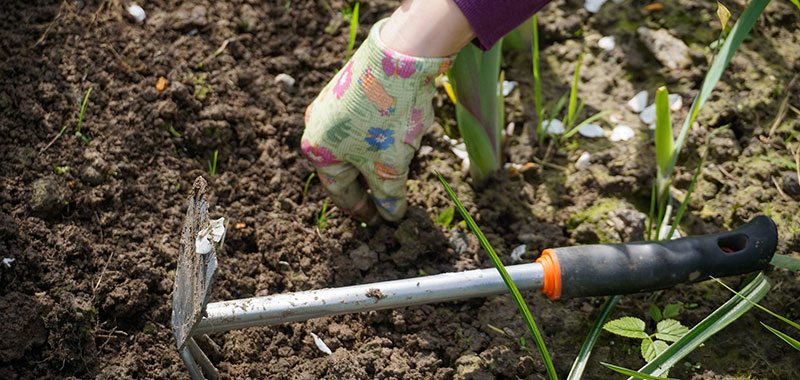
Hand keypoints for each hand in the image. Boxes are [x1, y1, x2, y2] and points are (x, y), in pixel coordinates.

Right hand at [301, 18, 451, 222]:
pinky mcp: (351, 88)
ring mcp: (332, 105)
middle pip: (346, 168)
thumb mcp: (389, 167)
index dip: (363, 210)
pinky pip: (364, 124)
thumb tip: (392, 216)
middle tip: (389, 201)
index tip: (380, 221)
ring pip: (357, 145)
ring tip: (400, 168)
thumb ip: (389, 196)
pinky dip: (381, 137)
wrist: (399, 57)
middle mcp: (317, 127)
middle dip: (370, 185)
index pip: (340, 192)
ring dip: (377, 160)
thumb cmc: (386, 118)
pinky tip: (402, 136)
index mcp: (318, 151)